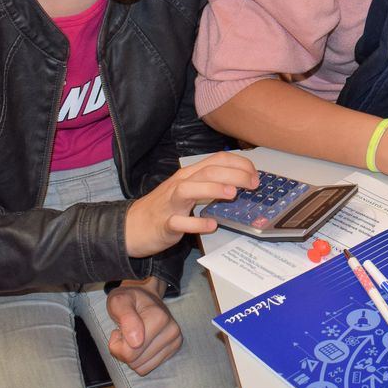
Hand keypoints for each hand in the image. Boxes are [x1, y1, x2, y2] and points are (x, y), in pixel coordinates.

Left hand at [106, 277, 180, 375]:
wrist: (146, 297)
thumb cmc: (129, 300)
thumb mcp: (119, 301)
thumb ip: (126, 318)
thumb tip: (136, 342)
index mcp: (159, 318)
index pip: (129, 352)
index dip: (116, 344)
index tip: (118, 330)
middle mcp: (172, 330)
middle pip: (135, 362)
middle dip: (123, 351)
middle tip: (124, 334)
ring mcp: (175, 340)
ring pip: (142, 368)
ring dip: (132, 357)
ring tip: (132, 339)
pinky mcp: (174, 349)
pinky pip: (149, 368)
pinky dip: (140, 360)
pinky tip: (141, 345)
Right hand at [125, 151, 258, 257]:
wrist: (131, 227)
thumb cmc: (165, 208)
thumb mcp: (189, 191)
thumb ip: (211, 185)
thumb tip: (241, 183)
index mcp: (189, 175)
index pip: (216, 160)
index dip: (239, 164)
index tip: (256, 175)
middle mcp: (180, 184)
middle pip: (207, 172)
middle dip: (234, 174)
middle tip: (253, 184)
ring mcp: (170, 204)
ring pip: (189, 189)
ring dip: (212, 189)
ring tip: (232, 194)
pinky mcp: (164, 224)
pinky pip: (179, 222)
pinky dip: (195, 223)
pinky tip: (210, 224)